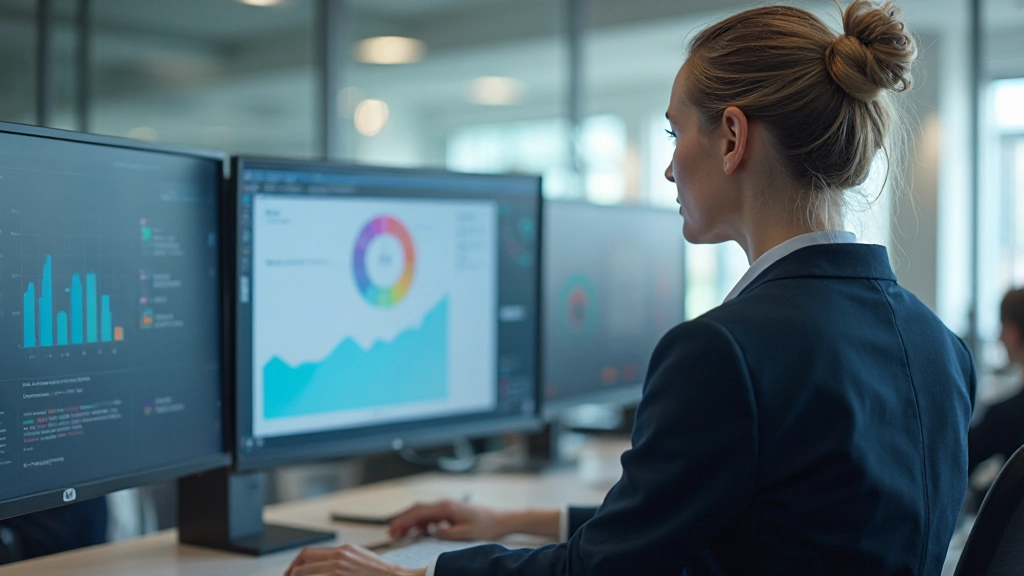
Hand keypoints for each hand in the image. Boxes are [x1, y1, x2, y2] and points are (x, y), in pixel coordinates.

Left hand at [284, 544, 424, 575]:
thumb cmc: (381, 574)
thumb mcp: (360, 558)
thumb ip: (340, 560)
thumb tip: (324, 565)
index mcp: (342, 550)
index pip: (308, 553)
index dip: (295, 565)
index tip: (291, 574)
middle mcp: (339, 557)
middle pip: (302, 564)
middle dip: (292, 575)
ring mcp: (338, 569)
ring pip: (304, 574)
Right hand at [388, 500, 509, 540]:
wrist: (500, 519)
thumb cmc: (486, 525)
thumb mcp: (467, 533)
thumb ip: (448, 533)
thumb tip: (433, 532)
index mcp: (446, 508)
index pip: (419, 513)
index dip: (404, 520)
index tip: (393, 528)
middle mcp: (445, 504)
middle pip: (417, 510)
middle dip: (403, 520)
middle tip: (391, 532)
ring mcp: (447, 507)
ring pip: (423, 513)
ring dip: (410, 522)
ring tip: (400, 533)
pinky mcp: (450, 511)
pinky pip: (430, 516)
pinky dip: (420, 523)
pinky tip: (417, 531)